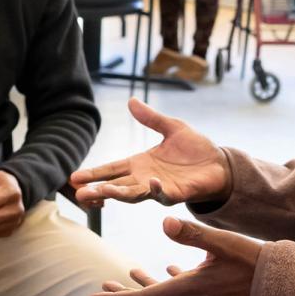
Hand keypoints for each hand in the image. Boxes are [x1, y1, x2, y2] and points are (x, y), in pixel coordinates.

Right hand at [70, 98, 229, 206]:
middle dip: (97, 190)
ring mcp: (160, 188)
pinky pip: (164, 194)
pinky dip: (156, 190)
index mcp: (140, 164)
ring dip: (119, 194)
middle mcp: (145, 178)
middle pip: (116, 186)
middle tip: (78, 194)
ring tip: (102, 191)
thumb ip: (150, 118)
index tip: (74, 178)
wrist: (220, 163)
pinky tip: (150, 183)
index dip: (94, 174)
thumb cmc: (195, 148)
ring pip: (134, 194)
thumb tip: (131, 101)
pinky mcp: (178, 193)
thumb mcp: (171, 127)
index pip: (111, 170)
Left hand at [89, 217, 260, 295]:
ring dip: (146, 287)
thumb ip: (193, 232)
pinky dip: (171, 282)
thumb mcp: (224, 243)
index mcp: (187, 290)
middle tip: (101, 291)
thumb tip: (164, 219)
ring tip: (128, 275)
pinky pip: (184, 293)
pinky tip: (172, 270)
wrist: (286, 291)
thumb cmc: (256, 266)